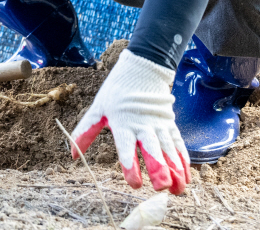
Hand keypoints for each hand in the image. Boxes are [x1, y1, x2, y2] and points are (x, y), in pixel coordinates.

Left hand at [70, 49, 189, 193]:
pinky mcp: (170, 123)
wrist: (141, 69)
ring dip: (175, 170)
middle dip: (159, 170)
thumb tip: (73, 155)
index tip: (135, 183)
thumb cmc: (116, 92)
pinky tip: (186, 176)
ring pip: (169, 149)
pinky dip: (183, 160)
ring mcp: (158, 124)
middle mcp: (142, 125)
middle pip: (152, 149)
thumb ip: (85, 133)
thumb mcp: (97, 110)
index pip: (126, 146)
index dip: (130, 165)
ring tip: (178, 190)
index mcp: (122, 123)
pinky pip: (178, 143)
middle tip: (162, 188)